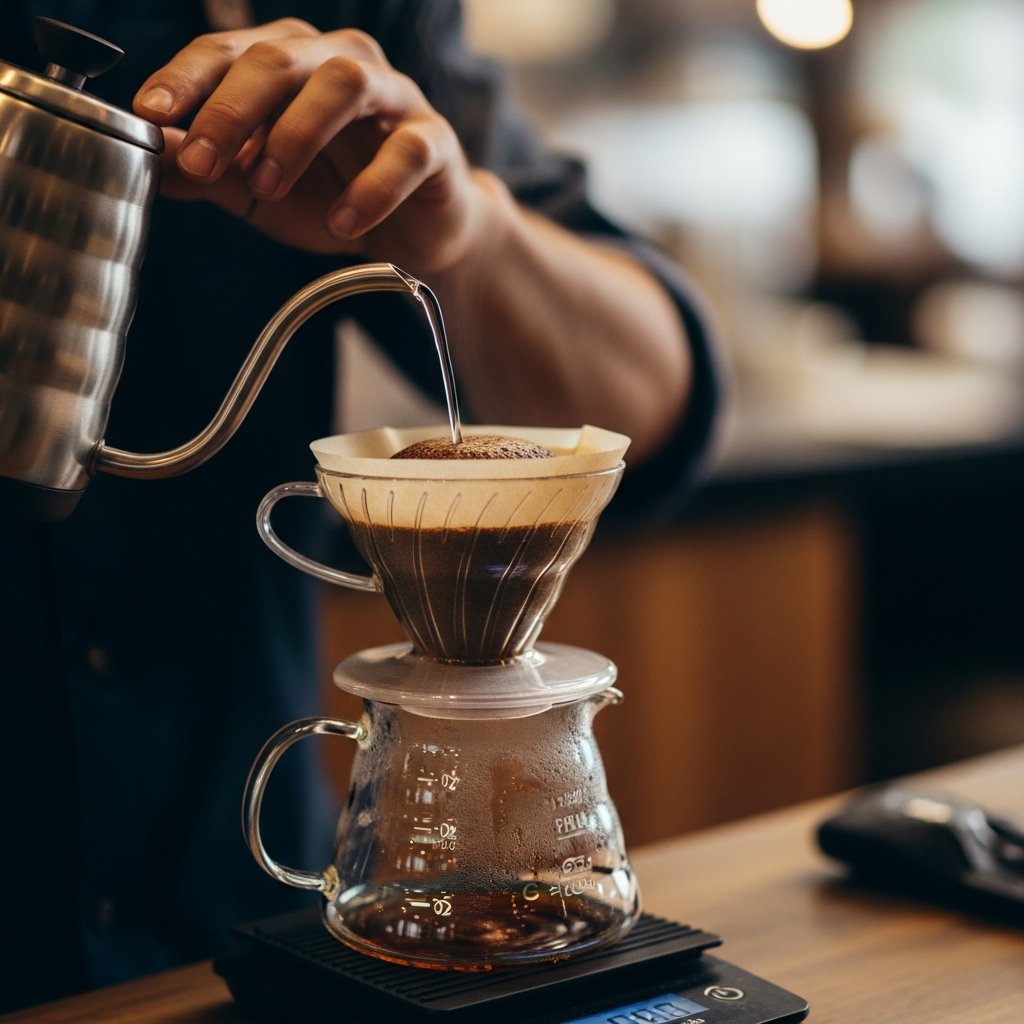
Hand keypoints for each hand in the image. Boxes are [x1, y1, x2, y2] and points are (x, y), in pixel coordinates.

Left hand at [132, 19, 495, 272]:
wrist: (411, 233)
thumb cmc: (334, 195)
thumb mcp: (258, 188)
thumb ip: (208, 170)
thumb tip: (145, 159)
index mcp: (292, 63)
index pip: (231, 50)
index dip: (188, 77)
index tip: (152, 112)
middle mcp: (342, 62)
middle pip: (282, 58)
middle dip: (232, 108)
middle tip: (201, 161)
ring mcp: (393, 97)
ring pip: (345, 83)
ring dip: (297, 134)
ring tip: (268, 185)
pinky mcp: (434, 142)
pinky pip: (406, 152)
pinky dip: (372, 188)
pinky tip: (344, 222)